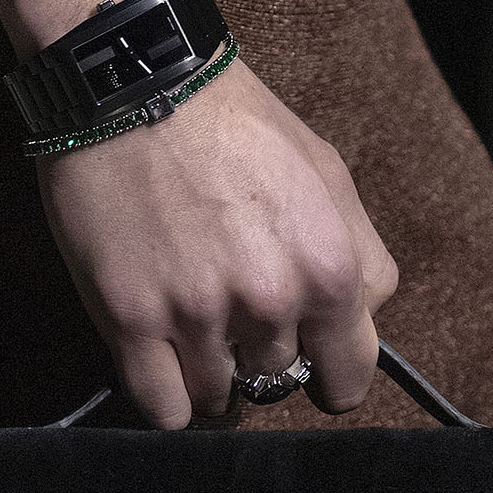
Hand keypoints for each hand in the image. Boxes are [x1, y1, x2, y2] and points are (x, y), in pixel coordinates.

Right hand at [36, 61, 397, 427]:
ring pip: (218, 400)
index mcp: (330, 270)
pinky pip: (163, 410)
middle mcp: (270, 302)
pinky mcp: (132, 322)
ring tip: (193, 329)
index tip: (308, 363)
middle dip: (260, 356)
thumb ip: (360, 257)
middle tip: (233, 310)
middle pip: (276, 383)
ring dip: (210, 377)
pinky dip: (167, 399)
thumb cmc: (233, 122)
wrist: (134, 82)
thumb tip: (360, 325)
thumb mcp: (328, 175)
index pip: (348, 380)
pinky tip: (163, 364)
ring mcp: (198, 316)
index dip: (328, 374)